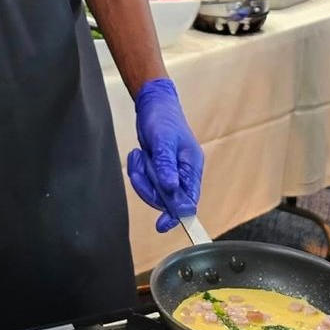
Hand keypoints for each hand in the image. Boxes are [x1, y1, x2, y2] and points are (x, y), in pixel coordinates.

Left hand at [127, 77, 202, 231]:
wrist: (153, 103)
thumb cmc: (163, 118)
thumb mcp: (163, 140)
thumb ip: (167, 165)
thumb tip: (171, 190)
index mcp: (191, 167)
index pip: (189, 200)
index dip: (176, 214)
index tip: (162, 225)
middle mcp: (183, 172)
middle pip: (167, 198)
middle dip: (149, 187)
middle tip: (140, 168)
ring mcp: (171, 171)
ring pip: (154, 190)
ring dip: (142, 177)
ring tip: (139, 156)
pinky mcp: (159, 168)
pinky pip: (146, 180)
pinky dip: (139, 170)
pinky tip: (138, 154)